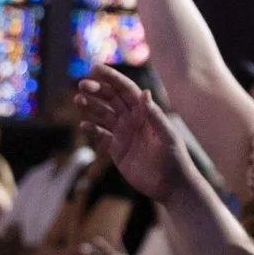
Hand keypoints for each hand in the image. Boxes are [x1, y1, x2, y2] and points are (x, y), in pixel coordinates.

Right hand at [73, 65, 191, 201]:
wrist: (172, 187)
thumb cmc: (175, 160)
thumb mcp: (167, 136)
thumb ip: (155, 116)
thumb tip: (145, 92)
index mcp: (146, 113)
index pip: (126, 90)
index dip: (112, 78)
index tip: (96, 67)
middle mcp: (133, 120)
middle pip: (111, 99)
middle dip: (96, 90)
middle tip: (81, 85)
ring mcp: (124, 134)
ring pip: (103, 115)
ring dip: (90, 107)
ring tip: (78, 100)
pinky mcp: (117, 150)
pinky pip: (101, 135)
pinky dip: (91, 129)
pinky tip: (83, 125)